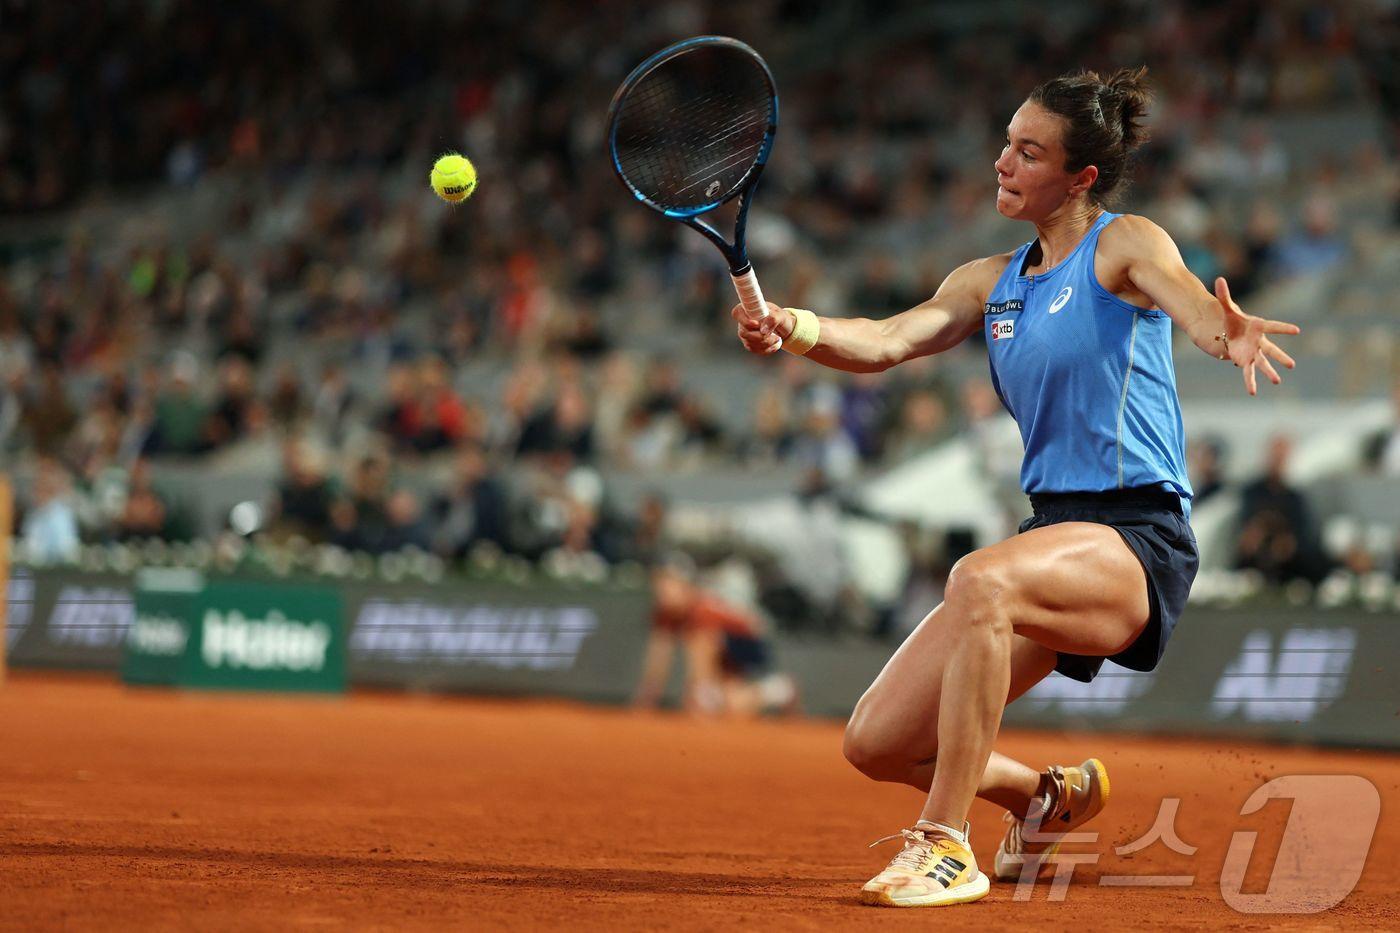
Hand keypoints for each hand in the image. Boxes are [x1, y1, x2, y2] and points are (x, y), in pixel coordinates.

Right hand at [731, 301, 788, 355]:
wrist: (784, 328)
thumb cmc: (780, 317)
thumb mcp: (780, 315)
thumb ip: (773, 319)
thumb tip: (763, 330)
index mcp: (748, 309)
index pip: (737, 313)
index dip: (745, 321)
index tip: (757, 324)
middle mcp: (743, 321)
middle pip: (743, 333)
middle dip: (760, 337)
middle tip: (774, 335)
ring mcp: (745, 333)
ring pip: (749, 343)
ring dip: (765, 343)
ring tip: (777, 338)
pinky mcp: (749, 343)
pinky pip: (754, 349)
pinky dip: (766, 349)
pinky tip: (774, 344)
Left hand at [1213, 277, 1299, 396]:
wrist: (1226, 330)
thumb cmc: (1231, 319)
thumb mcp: (1226, 308)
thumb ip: (1224, 295)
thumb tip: (1218, 279)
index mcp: (1258, 326)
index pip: (1273, 326)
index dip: (1284, 328)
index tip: (1296, 330)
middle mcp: (1259, 341)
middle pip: (1272, 350)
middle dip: (1281, 357)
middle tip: (1291, 365)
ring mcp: (1253, 352)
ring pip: (1263, 363)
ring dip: (1269, 372)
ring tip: (1277, 381)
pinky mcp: (1244, 360)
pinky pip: (1248, 372)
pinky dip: (1250, 381)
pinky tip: (1253, 392)